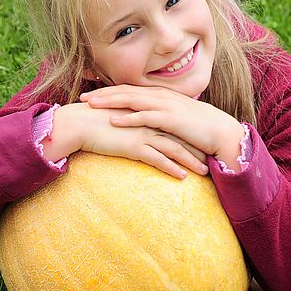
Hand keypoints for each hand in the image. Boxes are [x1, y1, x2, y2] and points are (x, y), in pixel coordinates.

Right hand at [49, 103, 208, 179]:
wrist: (79, 123)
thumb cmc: (94, 122)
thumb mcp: (118, 120)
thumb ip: (131, 123)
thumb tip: (137, 131)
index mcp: (146, 114)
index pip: (173, 125)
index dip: (189, 135)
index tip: (203, 144)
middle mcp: (148, 122)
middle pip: (179, 136)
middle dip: (198, 148)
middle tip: (212, 158)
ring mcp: (143, 133)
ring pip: (174, 148)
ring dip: (191, 161)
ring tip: (204, 172)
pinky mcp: (134, 146)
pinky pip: (158, 159)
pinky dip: (172, 168)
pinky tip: (183, 177)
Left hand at [80, 85, 245, 168]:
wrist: (221, 132)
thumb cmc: (198, 129)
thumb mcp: (175, 119)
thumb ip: (159, 117)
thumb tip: (145, 122)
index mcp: (160, 95)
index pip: (130, 89)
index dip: (108, 91)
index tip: (90, 94)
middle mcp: (161, 96)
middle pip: (126, 91)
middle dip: (102, 93)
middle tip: (81, 97)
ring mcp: (166, 106)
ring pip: (132, 100)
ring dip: (109, 102)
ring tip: (90, 105)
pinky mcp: (171, 119)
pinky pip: (145, 117)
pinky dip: (128, 117)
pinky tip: (112, 120)